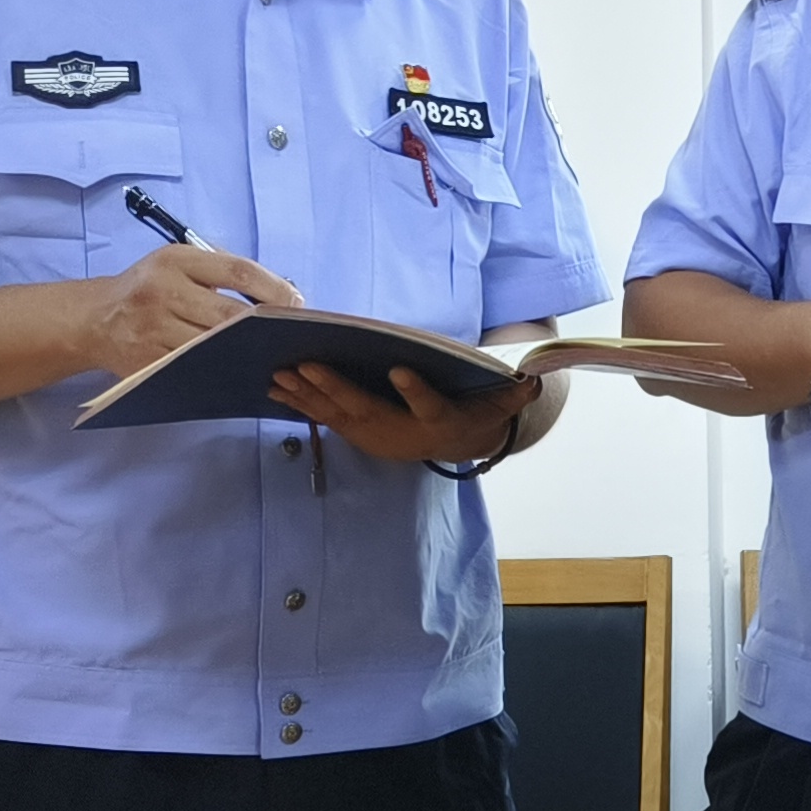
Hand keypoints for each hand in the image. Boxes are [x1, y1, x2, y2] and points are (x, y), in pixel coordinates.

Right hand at [72, 244, 294, 377]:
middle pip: (229, 314)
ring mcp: (153, 329)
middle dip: (265, 327)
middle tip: (291, 335)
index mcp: (175, 260)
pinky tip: (239, 369)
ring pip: (214, 346)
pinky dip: (220, 369)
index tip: (296, 302)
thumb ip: (220, 270)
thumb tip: (280, 290)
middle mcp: (162, 291)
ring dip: (246, 352)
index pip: (236, 270)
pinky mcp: (148, 361)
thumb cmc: (147, 288)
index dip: (273, 288)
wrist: (94, 319)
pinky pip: (194, 368)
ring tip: (271, 353)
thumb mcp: (176, 262)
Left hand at [269, 361, 537, 465]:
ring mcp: (376, 436)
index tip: (400, 371)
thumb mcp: (499, 405)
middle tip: (305, 366)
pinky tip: (275, 387)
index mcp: (437, 420)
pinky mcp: (358, 433)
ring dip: (307, 396)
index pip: (430, 406)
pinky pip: (326, 418)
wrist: (454, 444)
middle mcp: (401, 433)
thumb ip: (515, 393)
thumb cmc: (473, 412)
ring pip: (338, 416)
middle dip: (335, 389)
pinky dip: (300, 403)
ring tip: (278, 374)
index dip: (417, 392)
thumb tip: (536, 378)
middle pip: (367, 411)